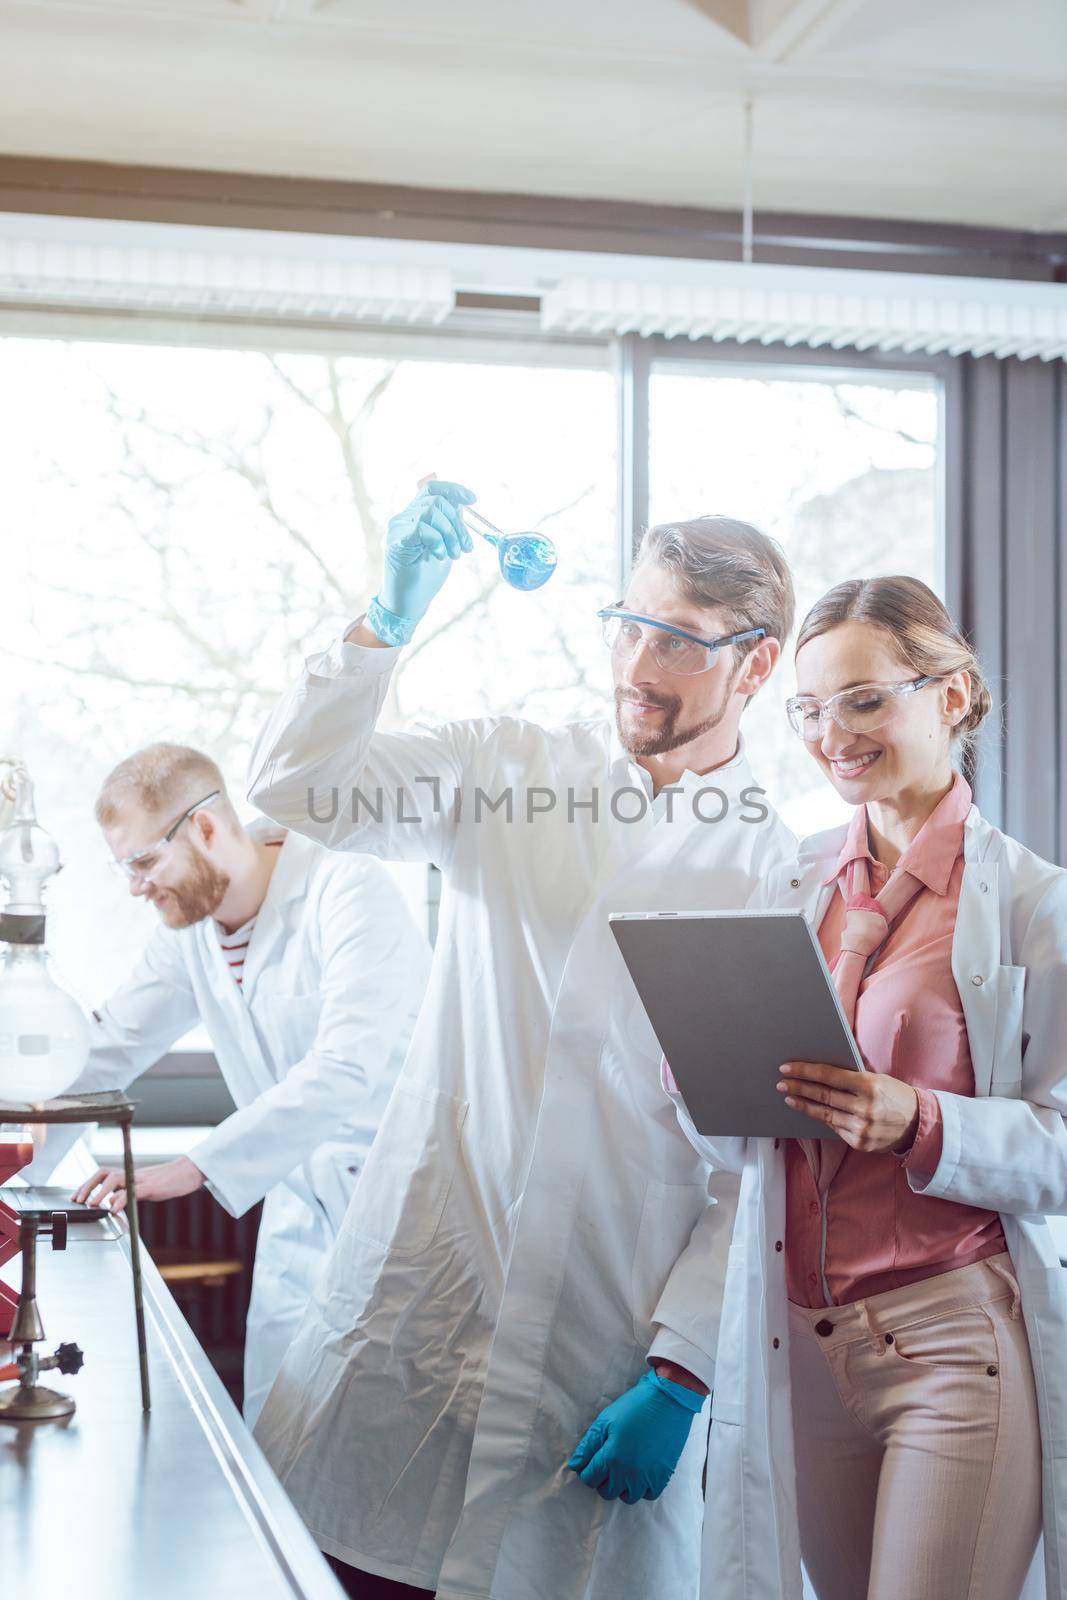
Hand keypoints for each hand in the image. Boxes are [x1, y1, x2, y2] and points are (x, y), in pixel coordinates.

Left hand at [72, 1155, 205, 1213]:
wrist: (190, 1172)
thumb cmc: (171, 1180)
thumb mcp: (147, 1188)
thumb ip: (131, 1193)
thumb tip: (114, 1202)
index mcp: (131, 1175)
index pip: (104, 1174)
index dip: (89, 1183)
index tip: (78, 1196)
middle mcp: (133, 1175)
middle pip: (105, 1173)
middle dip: (89, 1186)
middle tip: (79, 1200)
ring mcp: (142, 1179)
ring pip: (115, 1179)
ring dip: (100, 1192)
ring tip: (92, 1205)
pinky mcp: (152, 1186)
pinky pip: (133, 1191)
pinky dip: (121, 1199)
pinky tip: (115, 1209)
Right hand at [370, 478, 474, 642]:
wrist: (410, 602)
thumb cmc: (426, 576)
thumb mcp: (445, 544)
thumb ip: (449, 525)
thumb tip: (463, 506)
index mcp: (415, 515)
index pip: (432, 488)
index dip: (453, 489)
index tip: (472, 500)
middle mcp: (404, 517)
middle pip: (436, 500)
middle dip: (458, 524)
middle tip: (465, 548)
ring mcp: (398, 528)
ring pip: (430, 511)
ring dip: (449, 534)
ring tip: (453, 555)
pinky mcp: (396, 542)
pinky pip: (421, 527)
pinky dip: (436, 540)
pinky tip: (439, 556)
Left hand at [567, 1369, 705, 1504]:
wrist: (668, 1400)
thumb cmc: (634, 1406)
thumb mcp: (605, 1420)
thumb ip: (588, 1446)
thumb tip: (575, 1465)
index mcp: (612, 1458)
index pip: (589, 1479)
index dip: (587, 1470)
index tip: (592, 1460)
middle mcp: (628, 1473)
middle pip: (607, 1492)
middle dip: (603, 1479)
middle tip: (608, 1461)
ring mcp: (647, 1477)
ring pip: (627, 1497)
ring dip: (622, 1485)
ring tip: (624, 1467)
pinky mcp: (663, 1476)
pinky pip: (648, 1495)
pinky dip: (642, 1487)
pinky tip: (640, 1472)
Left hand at [778, 1061, 919, 1153]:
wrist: (918, 1124)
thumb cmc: (894, 1095)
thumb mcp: (877, 1078)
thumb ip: (852, 1075)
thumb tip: (819, 1067)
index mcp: (870, 1085)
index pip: (829, 1076)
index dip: (805, 1071)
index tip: (787, 1068)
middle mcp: (865, 1108)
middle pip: (823, 1095)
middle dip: (799, 1088)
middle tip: (782, 1083)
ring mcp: (862, 1128)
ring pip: (824, 1114)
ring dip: (804, 1105)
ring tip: (789, 1097)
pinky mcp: (860, 1143)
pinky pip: (834, 1128)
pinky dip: (821, 1118)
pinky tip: (809, 1111)